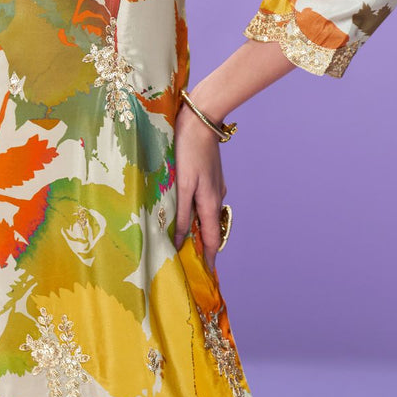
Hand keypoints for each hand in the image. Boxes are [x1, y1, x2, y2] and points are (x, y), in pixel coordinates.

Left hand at [173, 98, 227, 270]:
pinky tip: (184, 211)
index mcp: (210, 202)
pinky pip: (204, 202)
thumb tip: (180, 240)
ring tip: (184, 240)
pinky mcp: (210, 177)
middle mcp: (216, 197)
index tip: (207, 274)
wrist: (200, 122)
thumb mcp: (182, 184)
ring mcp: (215, 186)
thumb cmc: (188, 151)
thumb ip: (182, 213)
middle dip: (203, 245)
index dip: (210, 257)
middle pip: (211, 228)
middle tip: (190, 260)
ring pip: (207, 215)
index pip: (212, 239)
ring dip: (199, 229)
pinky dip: (197, 213)